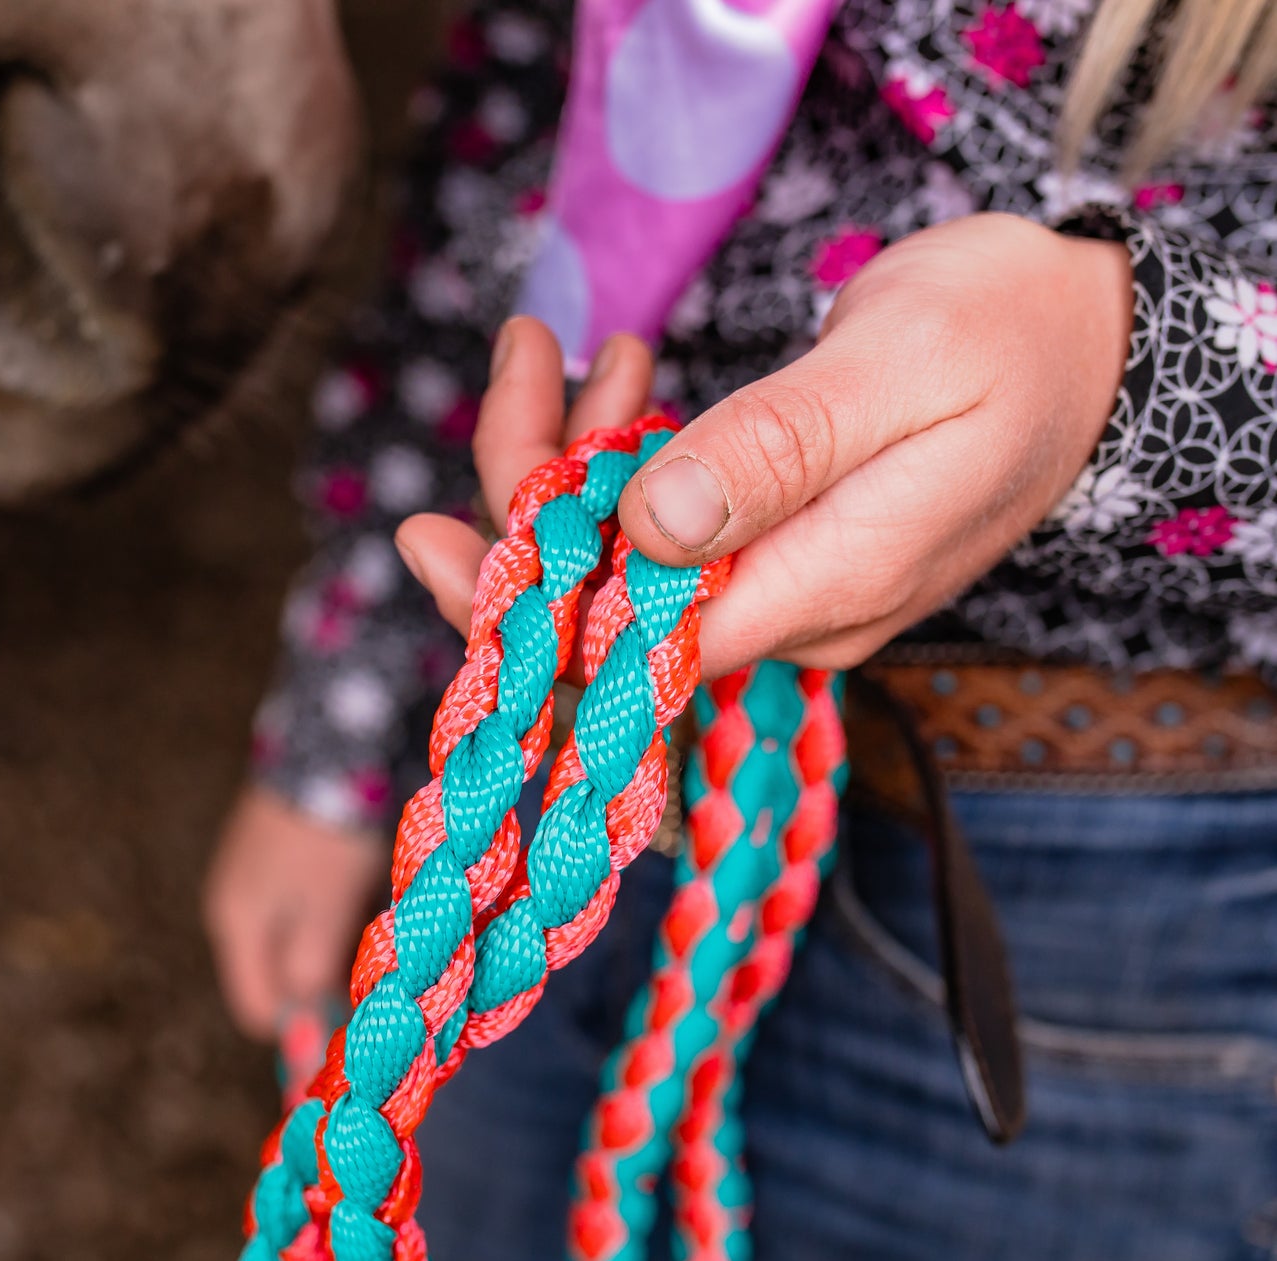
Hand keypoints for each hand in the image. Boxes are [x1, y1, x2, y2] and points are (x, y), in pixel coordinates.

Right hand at [203, 786, 388, 1038]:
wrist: (329, 744)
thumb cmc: (330, 836)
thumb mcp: (326, 913)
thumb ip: (311, 975)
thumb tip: (304, 1044)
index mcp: (236, 925)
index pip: (261, 1010)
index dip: (307, 1026)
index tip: (358, 1021)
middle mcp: (235, 905)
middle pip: (279, 975)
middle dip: (328, 982)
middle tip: (380, 969)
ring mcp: (253, 874)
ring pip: (296, 939)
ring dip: (337, 943)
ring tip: (377, 920)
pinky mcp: (279, 850)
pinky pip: (304, 903)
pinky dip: (336, 909)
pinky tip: (368, 889)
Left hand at [398, 214, 1131, 674]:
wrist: (1089, 347)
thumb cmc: (1011, 337)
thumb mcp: (899, 369)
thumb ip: (779, 452)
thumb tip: (654, 529)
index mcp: (826, 591)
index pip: (639, 652)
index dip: (527, 609)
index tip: (440, 533)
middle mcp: (795, 621)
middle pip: (617, 608)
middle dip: (533, 500)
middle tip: (523, 360)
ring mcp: (787, 598)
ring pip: (633, 566)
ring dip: (577, 465)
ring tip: (570, 349)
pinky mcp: (781, 562)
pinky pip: (669, 539)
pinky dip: (624, 466)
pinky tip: (620, 386)